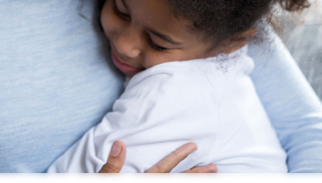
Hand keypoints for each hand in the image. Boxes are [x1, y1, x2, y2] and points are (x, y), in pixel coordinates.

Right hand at [98, 141, 216, 173]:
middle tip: (215, 170)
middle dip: (198, 176)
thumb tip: (120, 143)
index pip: (165, 167)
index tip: (193, 146)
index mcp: (144, 181)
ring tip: (215, 179)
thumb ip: (113, 164)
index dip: (179, 156)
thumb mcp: (105, 179)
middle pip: (179, 182)